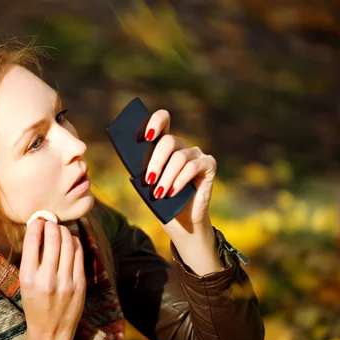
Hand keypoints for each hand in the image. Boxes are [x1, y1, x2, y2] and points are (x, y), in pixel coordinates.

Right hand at [20, 218, 85, 339]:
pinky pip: (79, 255)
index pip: (31, 241)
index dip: (36, 225)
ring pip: (68, 244)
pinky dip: (75, 243)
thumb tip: (39, 231)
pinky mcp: (79, 284)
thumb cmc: (34, 304)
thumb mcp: (25, 283)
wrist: (50, 331)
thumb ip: (32, 259)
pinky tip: (71, 240)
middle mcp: (46, 278)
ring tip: (60, 229)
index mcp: (28, 277)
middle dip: (52, 225)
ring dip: (64, 231)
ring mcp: (65, 282)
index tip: (38, 220)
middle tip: (50, 221)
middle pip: (52, 238)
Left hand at [143, 109, 216, 231]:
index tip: (146, 136)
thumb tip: (131, 157)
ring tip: (158, 194)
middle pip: (168, 141)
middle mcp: (181, 146)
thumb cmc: (160, 199)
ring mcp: (196, 154)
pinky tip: (172, 192)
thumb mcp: (147, 182)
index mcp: (163, 144)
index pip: (163, 120)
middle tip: (148, 180)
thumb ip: (141, 166)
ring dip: (166, 177)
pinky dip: (180, 180)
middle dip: (156, 161)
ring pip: (179, 157)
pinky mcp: (209, 164)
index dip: (155, 122)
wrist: (179, 220)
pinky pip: (193, 167)